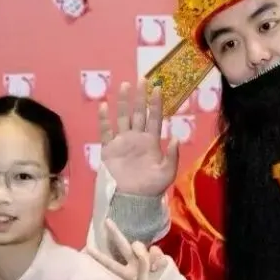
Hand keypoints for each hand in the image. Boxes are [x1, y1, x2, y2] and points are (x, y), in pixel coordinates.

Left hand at [87, 219, 168, 279]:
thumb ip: (142, 265)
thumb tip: (142, 248)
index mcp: (126, 273)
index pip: (110, 263)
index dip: (99, 256)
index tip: (87, 248)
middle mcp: (133, 263)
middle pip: (122, 245)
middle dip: (115, 233)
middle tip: (106, 221)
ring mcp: (146, 258)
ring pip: (140, 246)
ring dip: (143, 254)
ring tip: (153, 269)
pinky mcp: (159, 257)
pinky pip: (156, 250)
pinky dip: (158, 258)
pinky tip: (160, 267)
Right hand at [98, 82, 179, 196]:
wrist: (133, 200)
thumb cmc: (151, 187)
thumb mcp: (167, 173)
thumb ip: (172, 155)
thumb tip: (176, 137)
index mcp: (151, 142)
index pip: (154, 118)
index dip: (155, 104)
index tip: (158, 88)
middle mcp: (137, 138)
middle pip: (138, 113)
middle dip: (139, 97)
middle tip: (141, 79)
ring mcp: (122, 142)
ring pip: (123, 118)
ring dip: (123, 102)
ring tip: (124, 86)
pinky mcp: (109, 149)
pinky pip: (106, 131)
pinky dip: (104, 119)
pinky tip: (104, 106)